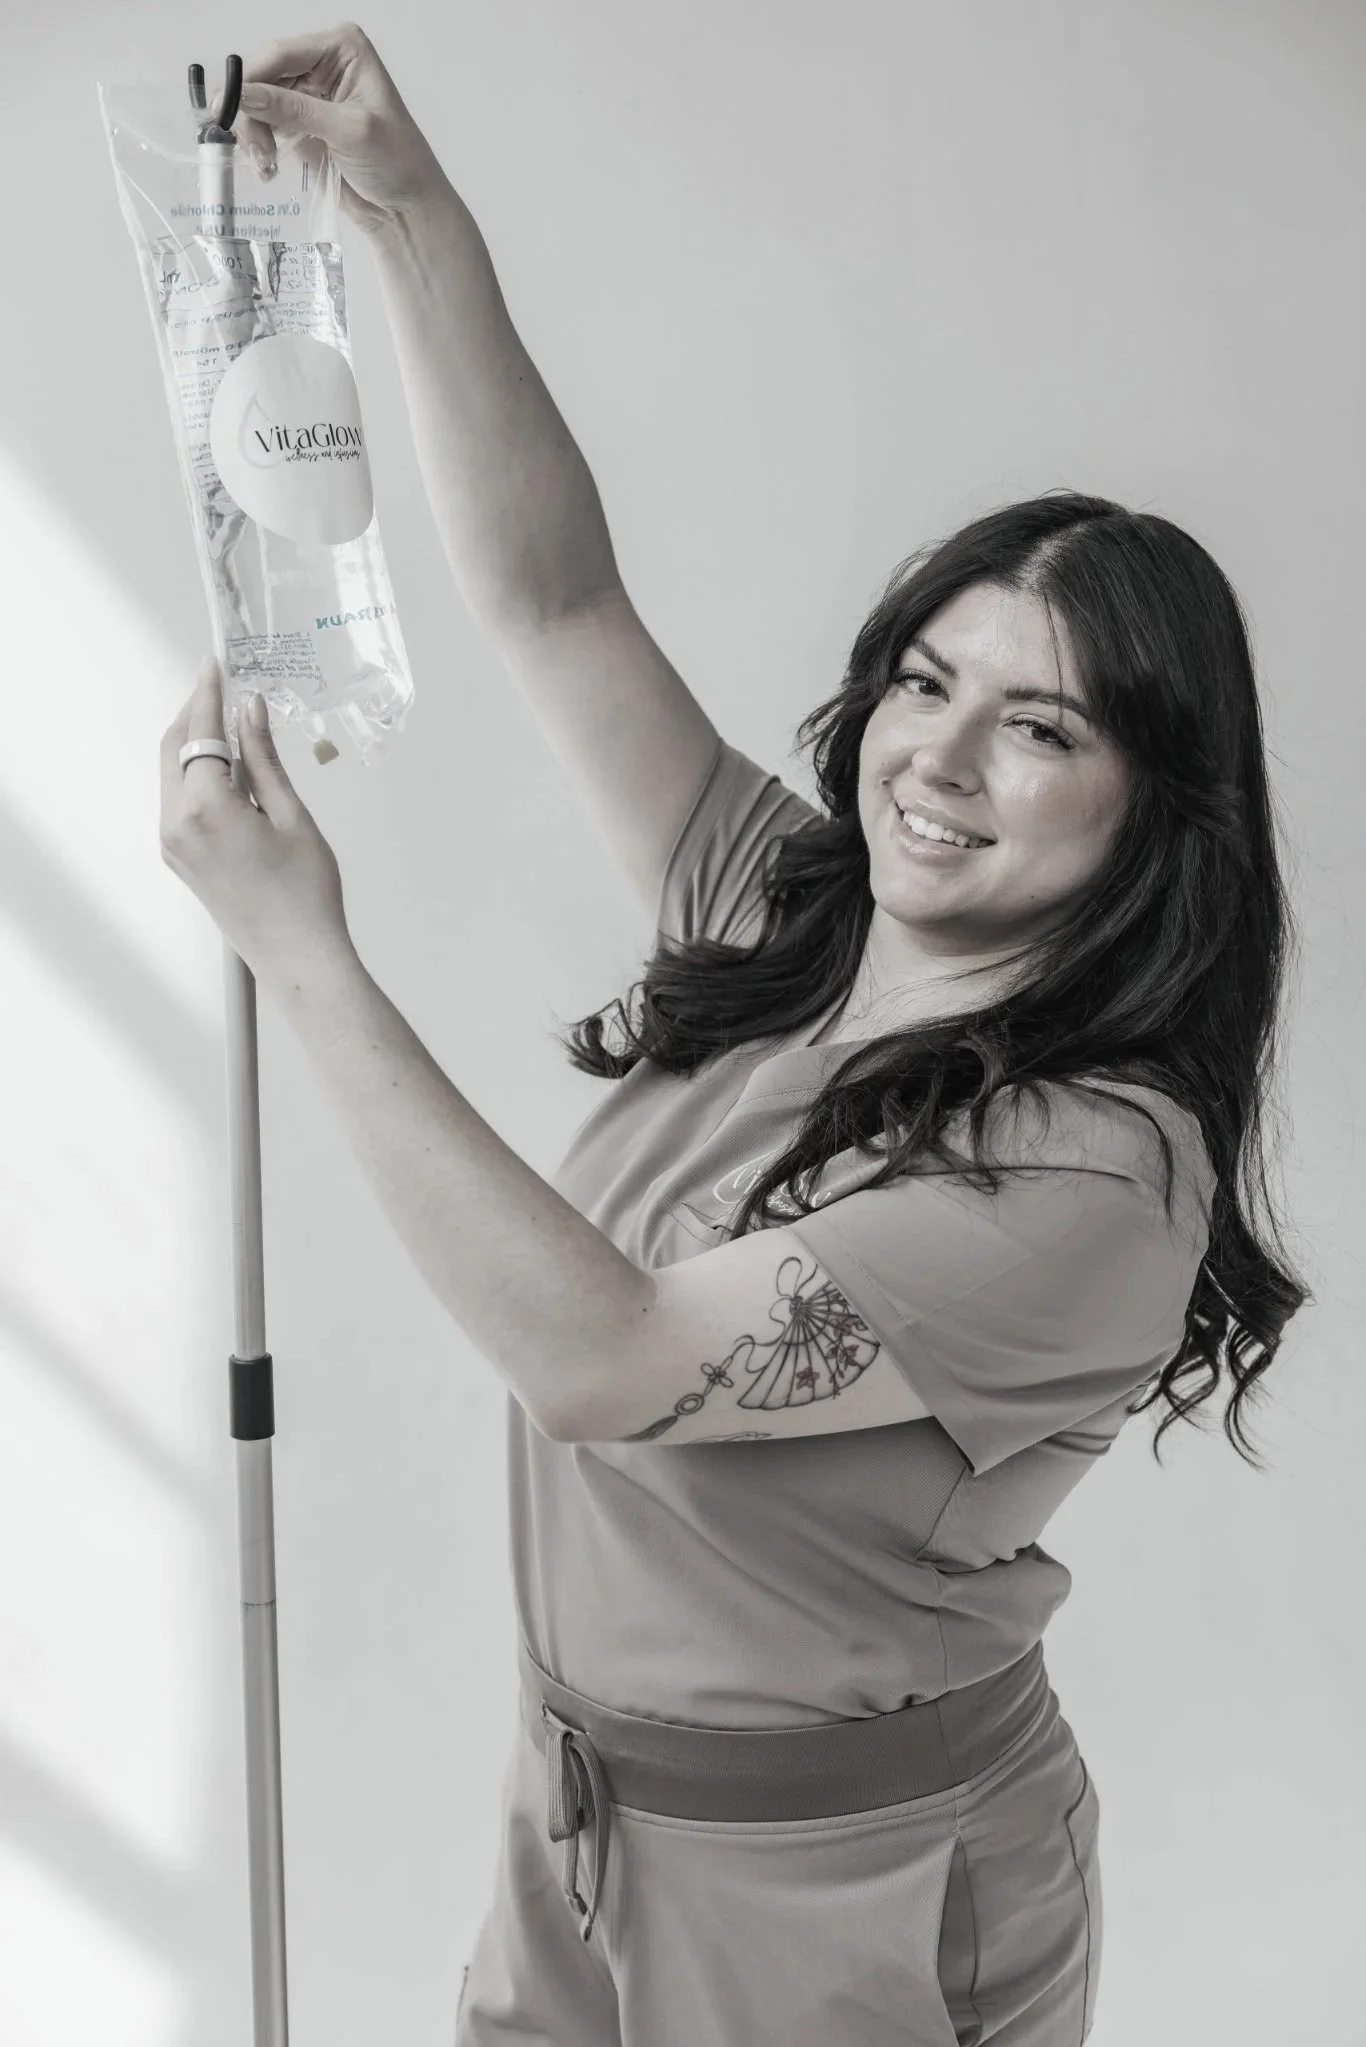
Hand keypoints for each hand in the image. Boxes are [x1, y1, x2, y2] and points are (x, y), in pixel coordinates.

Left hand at [160, 658, 354, 985]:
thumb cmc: (305, 893)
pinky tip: (230, 769)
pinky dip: (197, 774)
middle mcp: (176, 824)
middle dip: (195, 713)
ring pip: (173, 773)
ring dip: (196, 744)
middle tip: (223, 687)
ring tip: (234, 726)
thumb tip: (250, 710)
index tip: (215, 663)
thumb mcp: (292, 815)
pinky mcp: (179, 857)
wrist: (296, 957)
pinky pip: (179, 800)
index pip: (199, 732)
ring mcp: (172, 843)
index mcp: (205, 808)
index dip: (207, 692)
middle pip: (174, 748)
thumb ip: (264, 758)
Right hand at [222, 22, 448, 235]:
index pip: (283, 53)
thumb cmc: (397, 162)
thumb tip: (245, 94)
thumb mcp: (348, 130)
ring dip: (255, 133)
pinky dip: (260, 146)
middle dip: (253, 111)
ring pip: (260, 102)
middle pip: (265, 76)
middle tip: (253, 148)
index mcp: (342, 48)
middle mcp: (323, 63)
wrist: (406, 207)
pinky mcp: (301, 125)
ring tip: (265, 164)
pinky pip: (266, 126)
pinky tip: (268, 168)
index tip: (228, 107)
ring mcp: (310, 94)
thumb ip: (295, 110)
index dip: (252, 78)